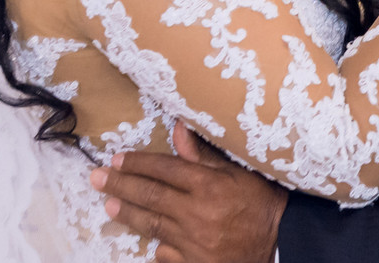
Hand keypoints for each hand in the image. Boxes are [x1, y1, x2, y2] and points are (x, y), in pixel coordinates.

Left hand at [91, 122, 286, 262]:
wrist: (281, 243)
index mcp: (209, 185)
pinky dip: (155, 245)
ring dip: (127, 212)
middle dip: (120, 184)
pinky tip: (145, 239)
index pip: (164, 169)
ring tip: (109, 203)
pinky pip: (165, 254)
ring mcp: (193, 241)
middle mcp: (197, 212)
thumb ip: (204, 155)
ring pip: (151, 224)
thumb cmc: (262, 202)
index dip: (137, 163)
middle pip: (150, 195)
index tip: (117, 159)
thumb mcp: (239, 173)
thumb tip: (178, 129)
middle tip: (96, 177)